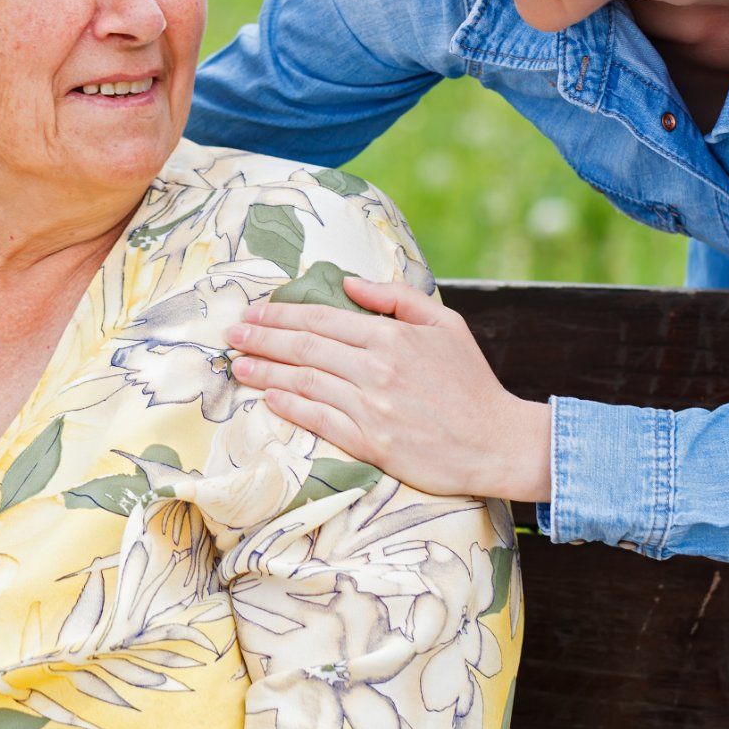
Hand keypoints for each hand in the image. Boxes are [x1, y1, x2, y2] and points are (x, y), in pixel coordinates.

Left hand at [227, 277, 551, 502]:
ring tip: (238, 365)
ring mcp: (372, 408)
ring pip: (305, 384)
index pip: (322, 319)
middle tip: (232, 334)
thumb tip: (349, 285)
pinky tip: (269, 398)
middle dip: (263, 338)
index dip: (282, 314)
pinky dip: (291, 407)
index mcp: (391, 337)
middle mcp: (376, 369)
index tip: (254, 312)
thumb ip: (396, 298)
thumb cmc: (471, 381)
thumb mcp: (445, 324)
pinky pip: (321, 421)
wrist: (496, 441)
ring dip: (266, 372)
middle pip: (305, 348)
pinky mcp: (372, 443)